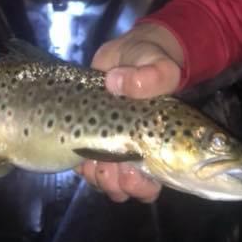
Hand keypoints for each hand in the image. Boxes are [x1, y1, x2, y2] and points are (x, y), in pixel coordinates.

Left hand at [76, 23, 183, 202]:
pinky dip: (83, 166)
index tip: (131, 171)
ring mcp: (115, 146)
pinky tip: (79, 154)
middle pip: (132, 187)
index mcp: (162, 143)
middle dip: (119, 185)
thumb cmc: (151, 62)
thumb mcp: (158, 66)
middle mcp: (140, 150)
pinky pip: (87, 166)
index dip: (144, 186)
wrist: (126, 53)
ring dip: (100, 177)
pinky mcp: (92, 138)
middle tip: (110, 166)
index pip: (160, 181)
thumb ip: (149, 77)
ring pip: (109, 181)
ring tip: (92, 161)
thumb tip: (116, 83)